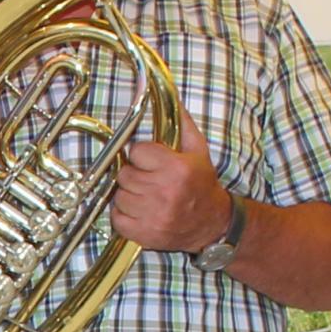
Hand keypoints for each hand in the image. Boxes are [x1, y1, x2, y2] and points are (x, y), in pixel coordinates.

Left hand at [108, 130, 234, 254]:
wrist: (213, 224)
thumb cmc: (202, 186)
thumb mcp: (198, 151)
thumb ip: (183, 124)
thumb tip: (172, 98)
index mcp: (177, 169)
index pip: (137, 152)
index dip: (143, 156)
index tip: (152, 162)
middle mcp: (165, 192)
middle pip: (125, 175)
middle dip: (135, 175)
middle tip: (149, 180)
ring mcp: (154, 216)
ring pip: (119, 196)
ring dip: (129, 195)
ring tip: (146, 196)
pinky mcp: (146, 234)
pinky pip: (117, 218)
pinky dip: (124, 215)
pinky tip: (140, 211)